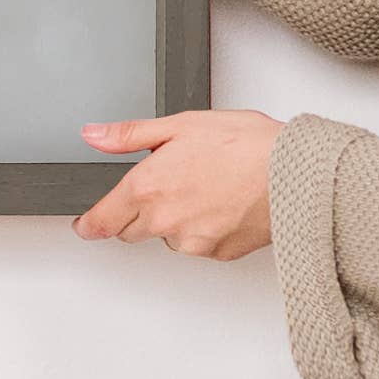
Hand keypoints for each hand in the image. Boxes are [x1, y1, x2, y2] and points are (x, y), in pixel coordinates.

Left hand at [73, 110, 280, 258]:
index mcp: (148, 189)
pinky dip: (203, 228)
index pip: (103, 220)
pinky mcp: (219, 254)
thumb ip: (129, 135)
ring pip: (168, 237)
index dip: (90, 224)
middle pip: (132, 230)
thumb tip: (93, 135)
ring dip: (174, 219)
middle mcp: (166, 222)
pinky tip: (222, 202)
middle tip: (164, 185)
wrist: (294, 173)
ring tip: (204, 186)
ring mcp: (193, 243)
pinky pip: (199, 244)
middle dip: (137, 212)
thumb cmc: (244, 144)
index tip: (85, 226)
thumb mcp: (179, 125)